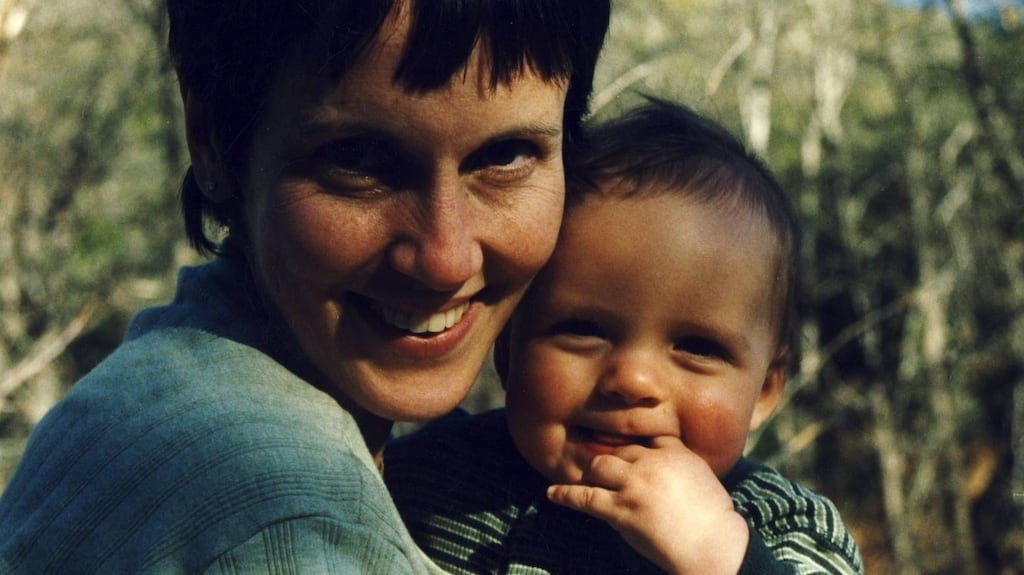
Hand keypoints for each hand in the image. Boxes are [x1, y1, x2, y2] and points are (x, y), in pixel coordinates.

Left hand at [546, 436, 748, 574]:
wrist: (714, 546)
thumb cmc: (711, 517)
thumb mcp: (700, 474)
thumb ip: (676, 459)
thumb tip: (654, 457)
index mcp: (674, 452)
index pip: (643, 436)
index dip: (629, 443)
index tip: (617, 443)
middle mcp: (651, 463)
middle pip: (618, 450)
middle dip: (610, 459)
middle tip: (600, 466)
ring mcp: (635, 485)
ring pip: (599, 465)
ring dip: (591, 472)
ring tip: (585, 478)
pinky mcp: (622, 510)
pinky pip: (585, 497)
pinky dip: (565, 495)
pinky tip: (552, 493)